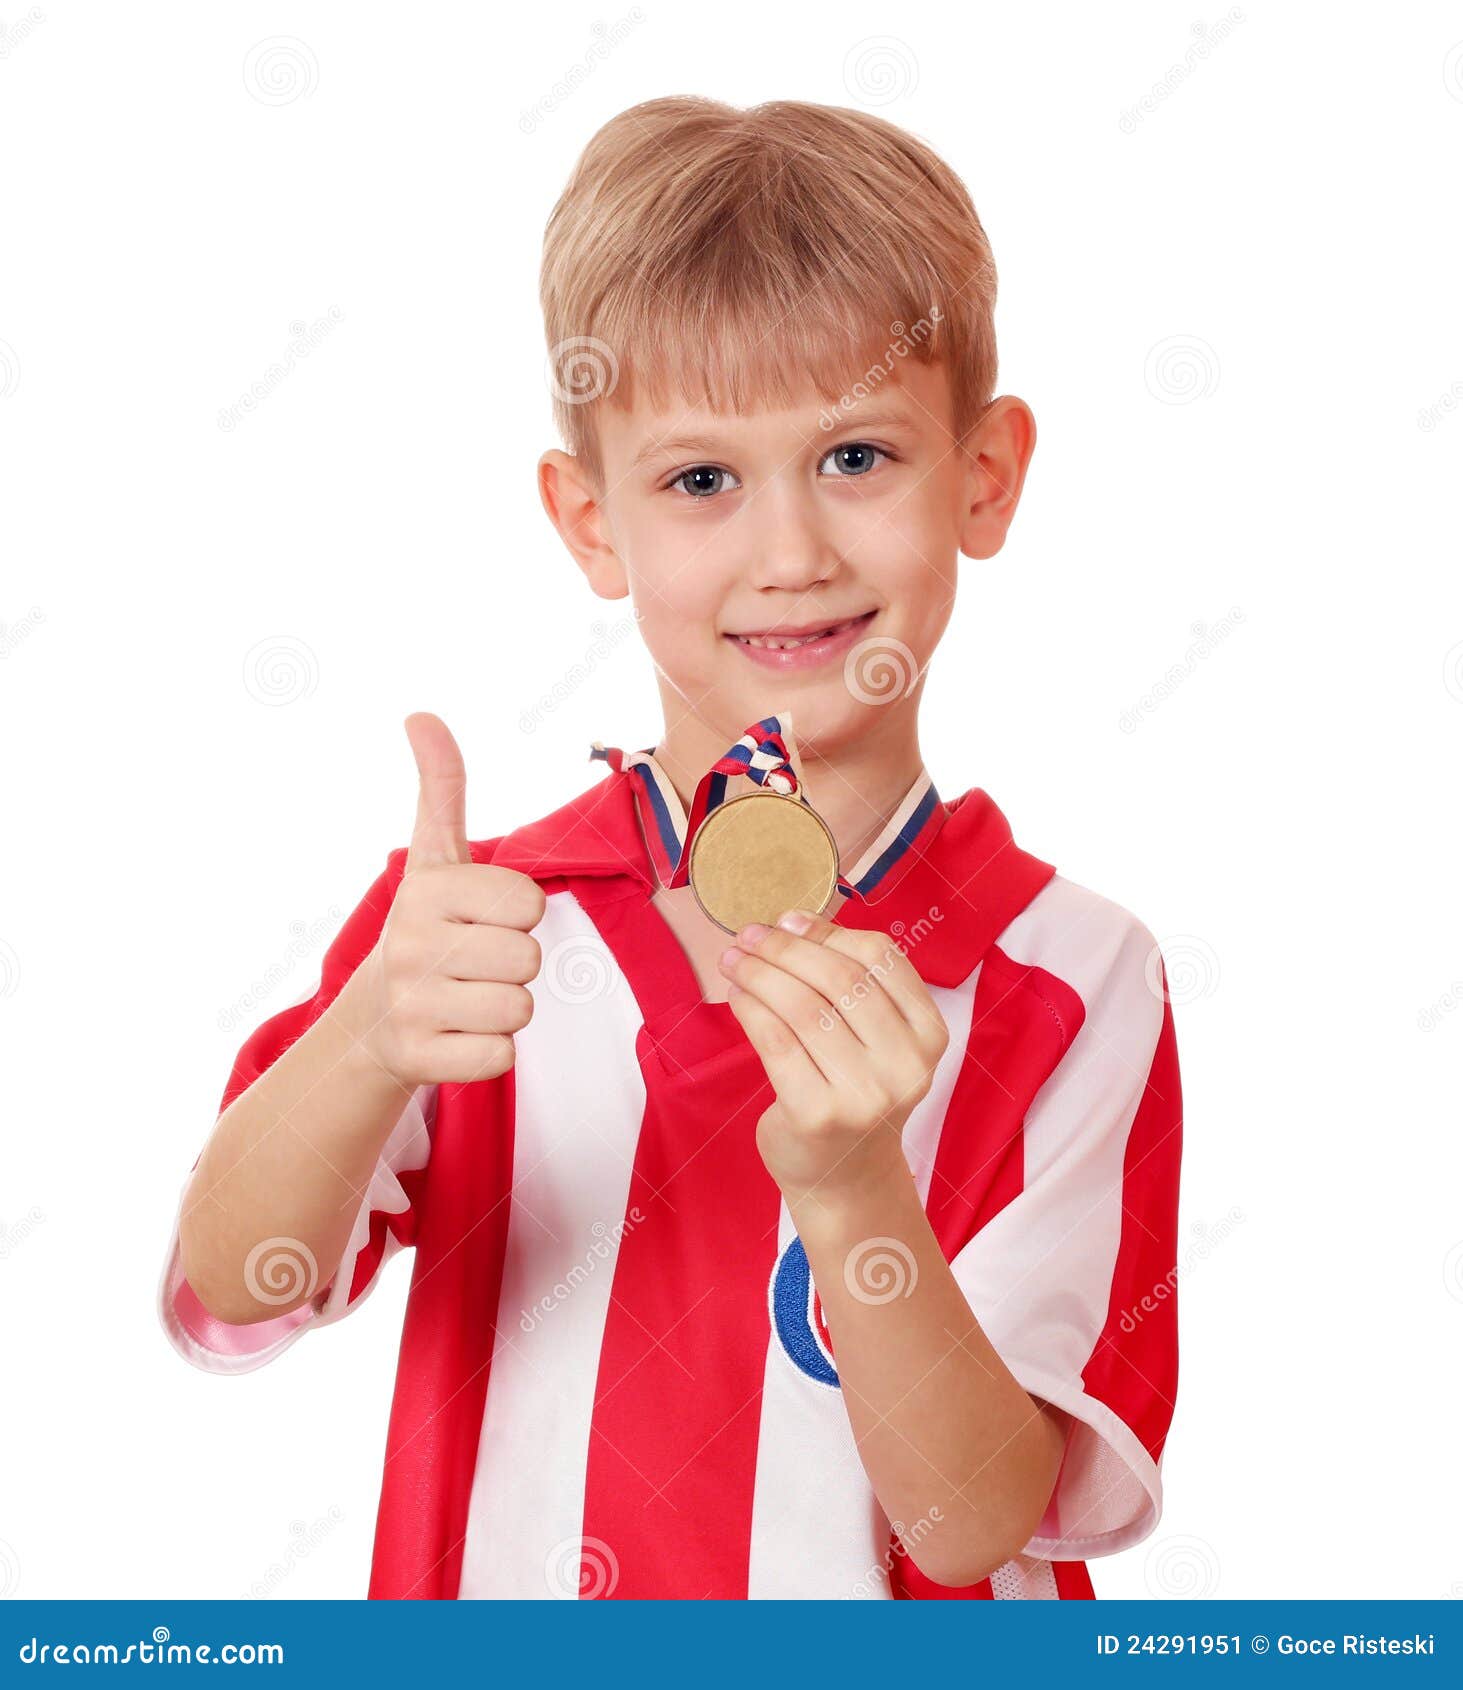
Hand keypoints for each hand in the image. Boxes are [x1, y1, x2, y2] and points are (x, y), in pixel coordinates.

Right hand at [350, 713, 545, 1085]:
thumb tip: (421, 713)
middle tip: (473, 963)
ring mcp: (410, 1006)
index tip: (480, 918)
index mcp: (426, 890)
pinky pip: (501, 1055)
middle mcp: (409, 946)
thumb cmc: (427, 926)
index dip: (519, 914)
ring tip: (466, 997)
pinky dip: (489, 1051)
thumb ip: (441, 787)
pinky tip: (456, 1035)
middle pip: (529, 959)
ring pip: (520, 1009)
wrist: (370, 1021)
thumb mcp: (434, 856)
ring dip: (504, 1007)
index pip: (530, 903)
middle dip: (514, 963)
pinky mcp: (418, 1060)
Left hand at [719, 908, 949, 1205]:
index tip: (789, 919)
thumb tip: (795, 922)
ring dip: (759, 973)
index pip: (880, 958)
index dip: (829, 931)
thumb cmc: (854, 1092)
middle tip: (748, 935)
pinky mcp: (818, 1113)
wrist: (845, 1177)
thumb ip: (853, 984)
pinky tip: (737, 996)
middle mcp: (906, 1064)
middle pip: (839, 978)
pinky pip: (776, 1040)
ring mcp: (865, 1093)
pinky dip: (751, 1008)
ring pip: (803, 1006)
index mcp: (929, 1035)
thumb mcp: (877, 1040)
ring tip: (733, 960)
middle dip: (785, 948)